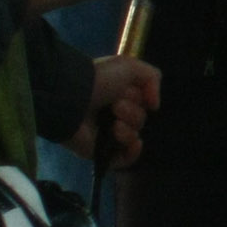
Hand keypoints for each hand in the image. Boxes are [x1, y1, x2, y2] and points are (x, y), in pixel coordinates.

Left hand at [61, 56, 161, 170]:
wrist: (71, 98)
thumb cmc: (99, 79)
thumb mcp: (130, 66)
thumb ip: (152, 78)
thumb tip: (155, 106)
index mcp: (119, 95)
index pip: (143, 103)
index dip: (141, 98)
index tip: (130, 92)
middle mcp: (113, 115)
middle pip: (140, 120)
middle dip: (132, 112)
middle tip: (115, 106)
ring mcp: (106, 135)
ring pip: (133, 136)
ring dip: (128, 129)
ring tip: (114, 124)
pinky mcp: (100, 153)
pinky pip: (124, 159)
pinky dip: (132, 153)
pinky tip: (134, 144)